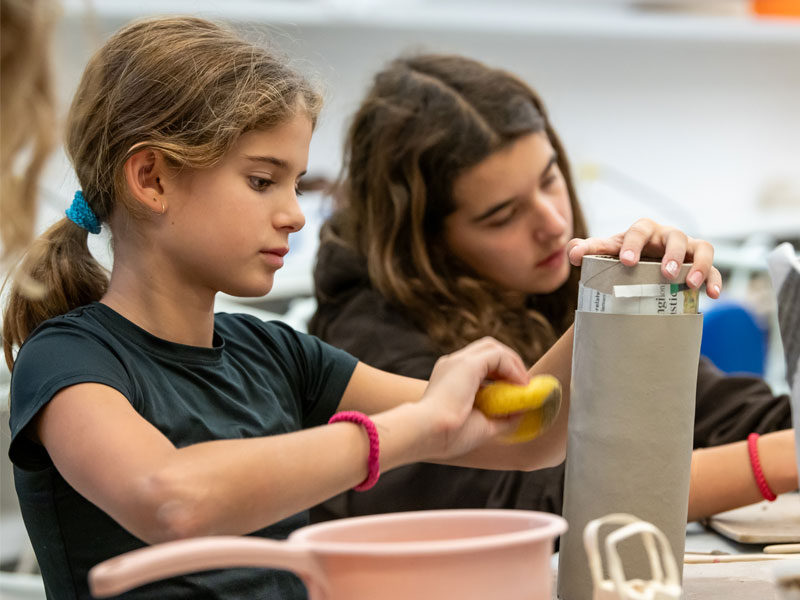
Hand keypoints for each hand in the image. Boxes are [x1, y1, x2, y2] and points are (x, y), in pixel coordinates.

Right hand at [418, 338, 528, 459]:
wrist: (427, 433)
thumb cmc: (447, 436)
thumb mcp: (480, 425)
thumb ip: (500, 417)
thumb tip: (521, 411)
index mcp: (449, 377)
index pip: (479, 364)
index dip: (501, 373)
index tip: (515, 390)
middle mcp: (452, 364)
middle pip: (487, 349)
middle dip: (509, 362)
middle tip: (523, 383)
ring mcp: (458, 361)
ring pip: (492, 348)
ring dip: (513, 363)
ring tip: (524, 384)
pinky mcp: (467, 364)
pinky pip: (498, 356)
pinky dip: (513, 368)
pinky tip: (520, 385)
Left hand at [566, 218, 721, 298]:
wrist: (637, 269)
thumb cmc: (620, 258)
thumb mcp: (604, 253)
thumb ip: (586, 250)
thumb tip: (572, 254)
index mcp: (643, 230)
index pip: (639, 231)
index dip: (634, 245)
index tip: (626, 262)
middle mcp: (667, 236)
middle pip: (675, 237)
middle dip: (672, 255)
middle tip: (665, 274)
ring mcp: (688, 249)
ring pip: (702, 248)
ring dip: (699, 265)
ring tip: (690, 284)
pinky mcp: (701, 265)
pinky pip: (715, 270)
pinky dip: (715, 280)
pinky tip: (711, 295)